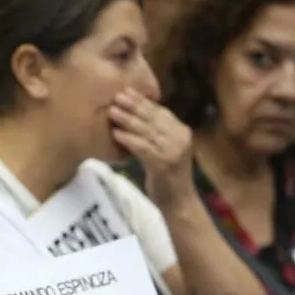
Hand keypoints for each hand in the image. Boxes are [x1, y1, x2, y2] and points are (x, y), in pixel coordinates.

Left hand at [108, 90, 194, 210]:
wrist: (179, 203)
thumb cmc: (168, 178)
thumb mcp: (165, 150)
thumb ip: (156, 135)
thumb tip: (135, 116)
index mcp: (182, 132)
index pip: (161, 112)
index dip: (143, 101)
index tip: (127, 91)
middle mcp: (180, 139)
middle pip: (153, 118)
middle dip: (133, 106)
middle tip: (116, 96)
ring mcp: (173, 151)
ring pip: (146, 131)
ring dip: (127, 120)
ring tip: (112, 111)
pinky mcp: (163, 164)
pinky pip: (143, 148)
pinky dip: (129, 139)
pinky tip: (116, 133)